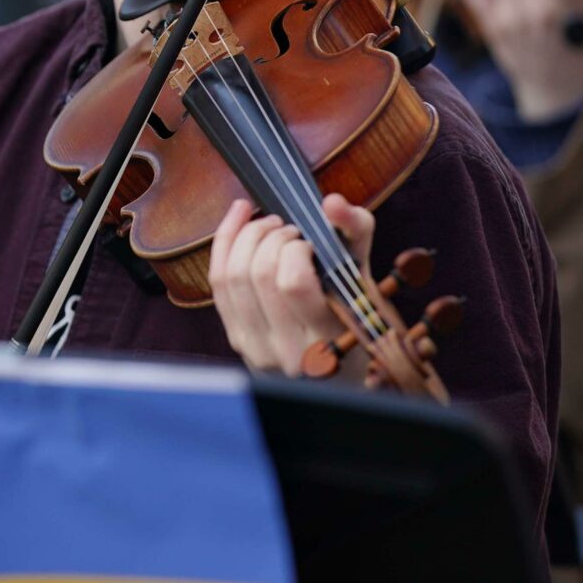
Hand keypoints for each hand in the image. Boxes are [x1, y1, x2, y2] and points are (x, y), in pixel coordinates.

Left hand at [207, 193, 372, 375]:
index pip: (294, 283)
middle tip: (289, 229)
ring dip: (246, 237)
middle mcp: (287, 350)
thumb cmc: (355, 324)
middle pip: (258, 275)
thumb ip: (356, 235)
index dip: (295, 249)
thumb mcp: (365, 281)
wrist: (332, 380)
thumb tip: (331, 202)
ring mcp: (255, 348)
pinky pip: (218, 284)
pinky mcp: (235, 340)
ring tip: (270, 226)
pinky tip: (239, 220)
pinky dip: (225, 244)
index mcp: (327, 339)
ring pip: (231, 277)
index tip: (310, 241)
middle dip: (270, 237)